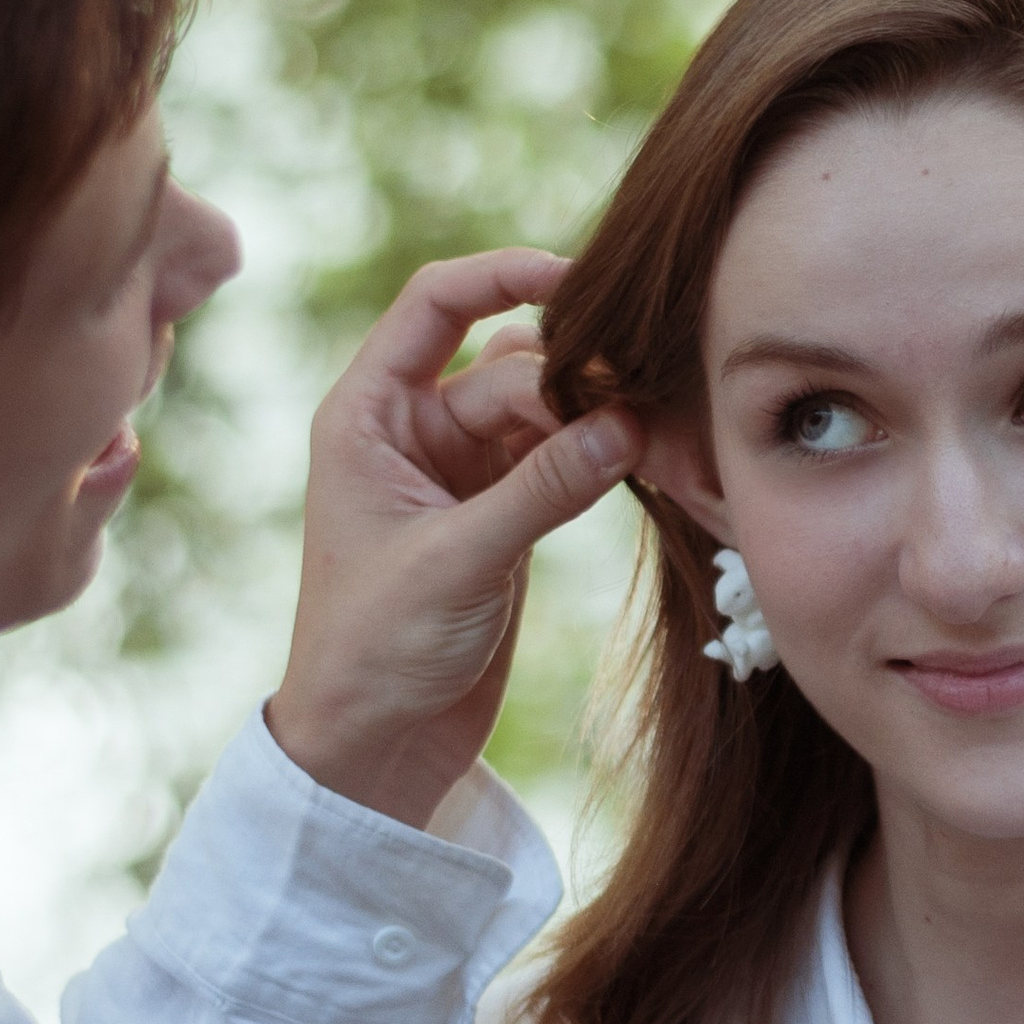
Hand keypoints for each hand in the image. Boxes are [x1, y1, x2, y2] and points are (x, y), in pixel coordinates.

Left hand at [267, 252, 640, 828]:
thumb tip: (630, 421)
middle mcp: (413, 430)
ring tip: (656, 438)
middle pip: (511, 363)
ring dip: (596, 417)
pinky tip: (651, 460)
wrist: (375, 746)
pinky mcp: (505, 515)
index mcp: (367, 416)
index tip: (576, 277)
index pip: (434, 305)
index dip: (502, 277)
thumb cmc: (376, 649)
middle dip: (574, 379)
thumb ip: (543, 487)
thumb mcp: (457, 560)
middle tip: (640, 413)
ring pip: (546, 410)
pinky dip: (603, 458)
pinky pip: (564, 460)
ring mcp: (464, 472)